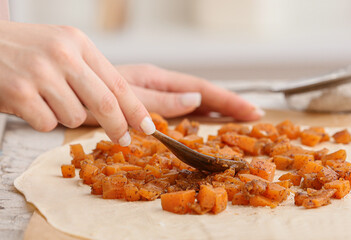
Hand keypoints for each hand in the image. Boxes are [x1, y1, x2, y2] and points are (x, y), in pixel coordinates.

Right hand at [0, 21, 154, 145]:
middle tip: (123, 140)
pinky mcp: (19, 92)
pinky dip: (42, 120)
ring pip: (75, 117)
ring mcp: (40, 73)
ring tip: (47, 99)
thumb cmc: (25, 50)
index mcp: (78, 43)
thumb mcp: (63, 48)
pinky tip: (29, 102)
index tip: (148, 126)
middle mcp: (63, 55)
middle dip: (118, 127)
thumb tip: (124, 109)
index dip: (135, 110)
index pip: (118, 84)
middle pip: (105, 103)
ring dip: (66, 117)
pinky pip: (47, 124)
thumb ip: (91, 72)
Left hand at [83, 64, 263, 123]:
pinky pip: (181, 111)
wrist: (67, 93)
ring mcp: (157, 96)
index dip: (228, 100)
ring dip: (219, 110)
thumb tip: (195, 99)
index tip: (252, 110)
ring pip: (195, 103)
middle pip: (204, 94)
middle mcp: (161, 86)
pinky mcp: (150, 107)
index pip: (201, 89)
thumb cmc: (90, 94)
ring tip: (242, 118)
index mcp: (157, 79)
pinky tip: (209, 121)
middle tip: (256, 114)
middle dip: (230, 104)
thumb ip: (158, 100)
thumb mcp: (123, 97)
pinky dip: (200, 116)